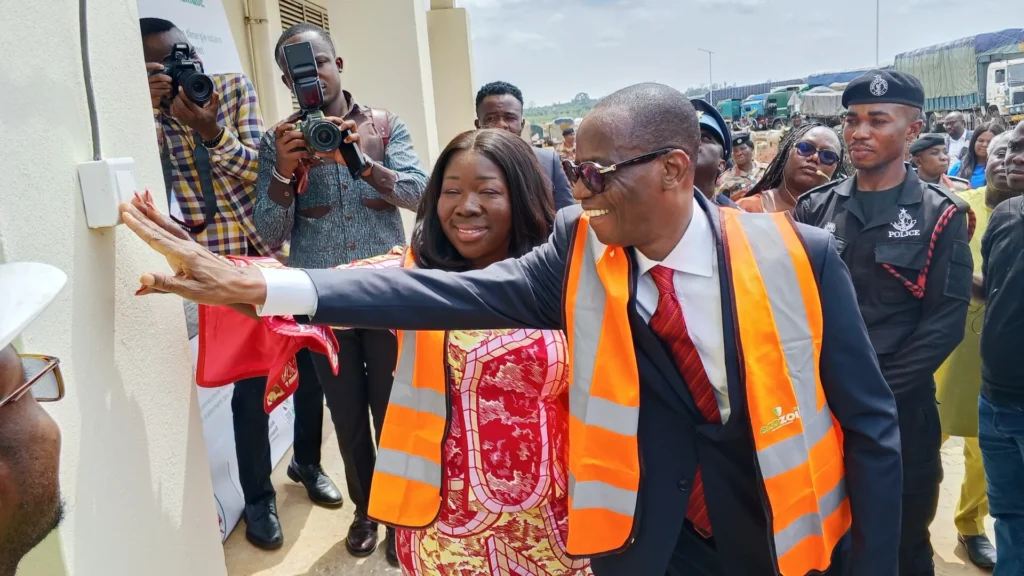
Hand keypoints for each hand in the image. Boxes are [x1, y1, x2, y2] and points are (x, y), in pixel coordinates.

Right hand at [119, 201, 266, 305]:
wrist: (240, 284)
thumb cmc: (217, 289)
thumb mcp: (190, 291)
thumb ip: (165, 284)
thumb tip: (143, 278)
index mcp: (183, 256)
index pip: (156, 238)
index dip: (139, 226)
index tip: (126, 215)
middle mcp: (186, 247)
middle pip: (159, 228)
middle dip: (141, 216)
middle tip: (125, 203)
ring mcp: (191, 246)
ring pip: (167, 227)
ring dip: (152, 215)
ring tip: (140, 204)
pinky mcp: (194, 248)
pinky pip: (175, 231)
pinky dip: (164, 222)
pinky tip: (160, 219)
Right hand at [146, 63, 172, 108]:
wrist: (148, 102)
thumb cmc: (152, 91)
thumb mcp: (152, 83)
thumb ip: (156, 78)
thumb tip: (164, 72)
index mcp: (145, 76)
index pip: (146, 67)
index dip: (153, 65)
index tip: (162, 67)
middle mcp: (146, 81)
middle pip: (159, 77)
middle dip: (168, 78)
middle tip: (171, 81)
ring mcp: (149, 87)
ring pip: (163, 84)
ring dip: (170, 86)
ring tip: (171, 89)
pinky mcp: (152, 94)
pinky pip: (163, 91)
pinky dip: (168, 92)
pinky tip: (168, 94)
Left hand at [170, 90, 221, 141]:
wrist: (207, 130)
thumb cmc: (211, 118)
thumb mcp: (215, 109)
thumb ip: (215, 99)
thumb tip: (213, 91)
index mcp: (199, 113)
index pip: (188, 103)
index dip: (183, 94)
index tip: (181, 88)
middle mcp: (191, 117)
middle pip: (180, 105)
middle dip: (178, 97)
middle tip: (179, 92)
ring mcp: (185, 119)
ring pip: (176, 109)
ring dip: (175, 101)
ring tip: (178, 96)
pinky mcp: (182, 121)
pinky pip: (174, 113)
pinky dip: (172, 107)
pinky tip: (175, 103)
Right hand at [273, 122, 310, 177]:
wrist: (282, 168)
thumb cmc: (286, 153)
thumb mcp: (285, 145)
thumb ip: (290, 138)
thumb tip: (302, 130)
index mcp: (278, 139)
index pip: (279, 129)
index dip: (286, 125)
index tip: (294, 126)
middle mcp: (279, 143)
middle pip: (290, 134)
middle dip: (300, 134)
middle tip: (306, 136)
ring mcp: (283, 150)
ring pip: (296, 142)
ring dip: (304, 142)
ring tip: (309, 144)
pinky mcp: (288, 157)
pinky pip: (299, 153)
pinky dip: (305, 152)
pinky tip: (308, 153)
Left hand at [315, 117, 360, 166]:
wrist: (351, 163)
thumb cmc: (342, 155)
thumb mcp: (331, 152)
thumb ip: (324, 151)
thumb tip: (314, 151)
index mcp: (339, 133)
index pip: (335, 122)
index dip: (329, 119)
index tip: (322, 119)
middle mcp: (346, 131)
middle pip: (342, 120)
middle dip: (335, 119)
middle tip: (329, 121)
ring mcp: (353, 135)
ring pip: (352, 123)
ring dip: (345, 124)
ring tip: (340, 129)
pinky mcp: (358, 141)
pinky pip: (356, 136)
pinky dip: (351, 137)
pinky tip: (345, 140)